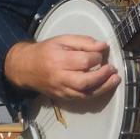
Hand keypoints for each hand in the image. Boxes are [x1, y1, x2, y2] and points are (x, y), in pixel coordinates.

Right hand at [4, 35, 119, 102]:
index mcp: (58, 60)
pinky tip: (103, 86)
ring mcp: (61, 90)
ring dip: (103, 88)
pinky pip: (81, 98)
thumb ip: (83, 41)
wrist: (25, 67)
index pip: (83, 61)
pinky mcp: (62, 98)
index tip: (101, 52)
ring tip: (114, 79)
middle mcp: (59, 78)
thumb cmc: (45, 51)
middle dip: (102, 76)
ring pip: (85, 94)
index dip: (96, 57)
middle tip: (113, 69)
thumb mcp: (62, 40)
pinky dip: (94, 93)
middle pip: (85, 81)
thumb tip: (103, 46)